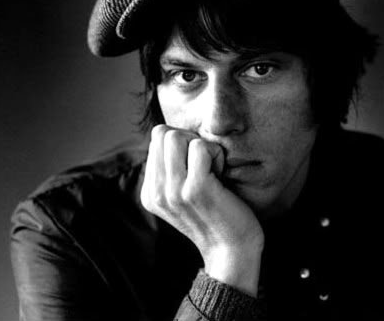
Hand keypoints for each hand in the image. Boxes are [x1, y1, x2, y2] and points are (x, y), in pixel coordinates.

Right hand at [141, 124, 263, 295]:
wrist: (233, 251)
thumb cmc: (217, 214)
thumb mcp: (183, 194)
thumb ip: (171, 168)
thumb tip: (170, 132)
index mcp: (150, 192)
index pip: (156, 139)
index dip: (182, 144)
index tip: (196, 168)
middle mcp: (155, 192)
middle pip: (162, 133)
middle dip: (189, 140)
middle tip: (206, 166)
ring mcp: (172, 192)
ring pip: (176, 135)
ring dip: (202, 146)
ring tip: (213, 170)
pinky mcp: (195, 190)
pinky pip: (201, 146)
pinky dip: (216, 154)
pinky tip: (221, 175)